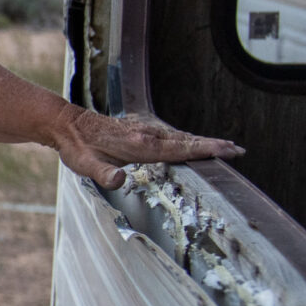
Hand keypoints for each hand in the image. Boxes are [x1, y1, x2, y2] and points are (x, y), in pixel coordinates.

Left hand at [50, 106, 242, 188]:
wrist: (66, 125)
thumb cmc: (77, 148)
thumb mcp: (86, 165)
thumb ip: (102, 174)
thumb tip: (118, 180)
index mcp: (140, 145)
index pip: (179, 149)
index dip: (204, 150)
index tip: (227, 150)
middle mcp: (147, 134)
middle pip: (187, 141)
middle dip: (213, 145)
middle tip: (239, 150)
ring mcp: (144, 130)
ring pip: (181, 137)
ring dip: (204, 142)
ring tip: (226, 147)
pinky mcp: (140, 130)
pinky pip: (171, 135)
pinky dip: (187, 139)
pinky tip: (194, 143)